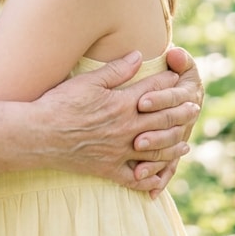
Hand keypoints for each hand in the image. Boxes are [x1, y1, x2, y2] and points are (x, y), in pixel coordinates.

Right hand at [34, 51, 199, 193]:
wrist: (39, 135)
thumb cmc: (60, 103)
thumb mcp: (88, 81)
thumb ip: (117, 70)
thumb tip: (139, 55)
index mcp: (122, 104)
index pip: (153, 91)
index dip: (169, 83)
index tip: (180, 78)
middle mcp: (126, 129)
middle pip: (162, 121)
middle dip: (180, 113)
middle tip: (194, 109)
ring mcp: (119, 152)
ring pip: (156, 151)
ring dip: (173, 147)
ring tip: (185, 143)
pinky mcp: (108, 169)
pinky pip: (135, 179)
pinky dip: (150, 180)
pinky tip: (158, 179)